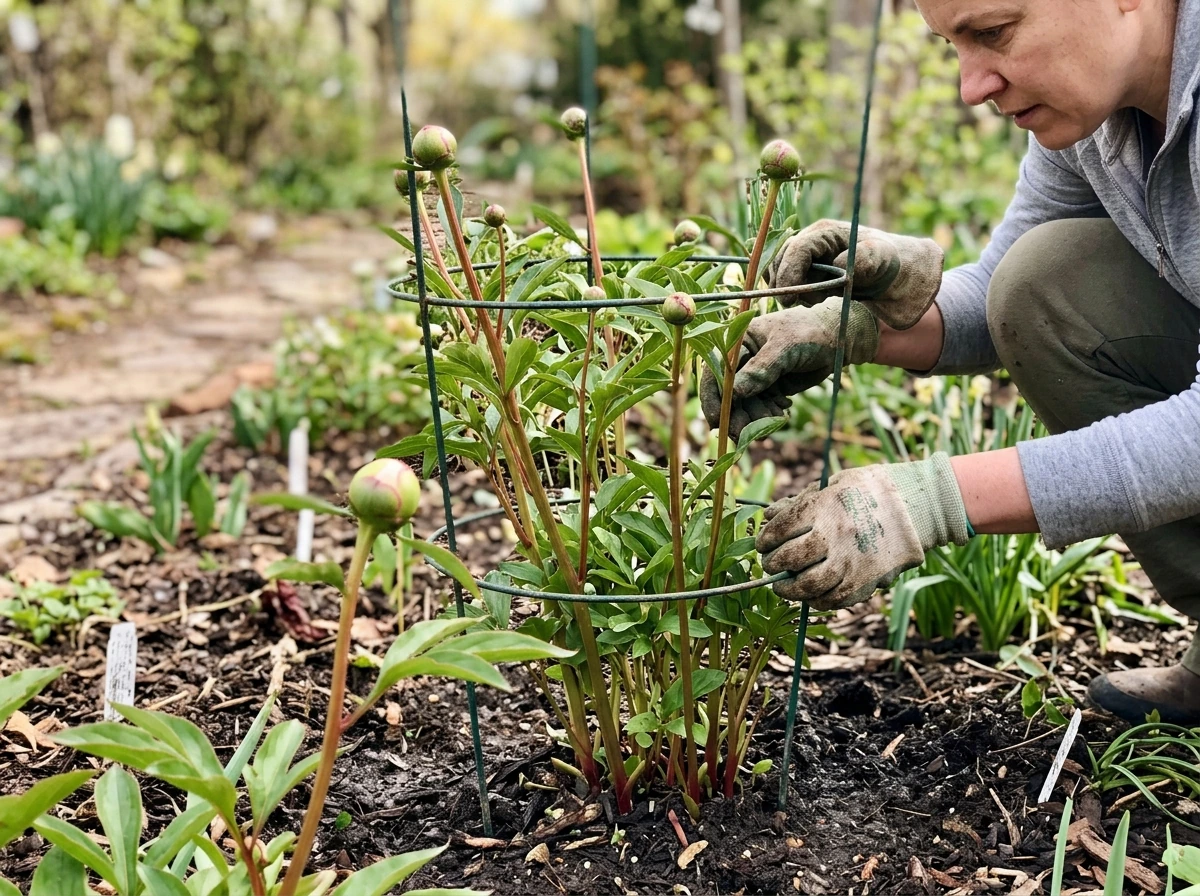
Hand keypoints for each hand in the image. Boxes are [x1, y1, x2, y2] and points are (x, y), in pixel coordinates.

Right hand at [700, 297, 878, 438]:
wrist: (837, 339)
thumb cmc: (810, 332)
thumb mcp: (785, 346)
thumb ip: (760, 369)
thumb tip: (734, 393)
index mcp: (737, 343)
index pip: (716, 372)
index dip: (713, 398)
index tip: (718, 421)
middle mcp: (741, 361)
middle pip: (728, 395)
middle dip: (735, 416)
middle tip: (743, 436)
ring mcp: (754, 377)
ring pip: (744, 406)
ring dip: (755, 419)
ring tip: (775, 418)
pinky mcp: (768, 389)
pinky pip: (760, 410)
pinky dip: (768, 418)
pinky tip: (782, 412)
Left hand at [756, 453, 970, 608]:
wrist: (916, 508)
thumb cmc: (870, 492)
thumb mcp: (834, 485)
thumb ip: (800, 502)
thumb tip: (768, 516)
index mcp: (825, 506)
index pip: (781, 528)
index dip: (766, 539)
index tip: (763, 544)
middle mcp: (836, 535)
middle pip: (790, 558)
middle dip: (772, 564)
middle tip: (769, 565)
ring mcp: (851, 561)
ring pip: (808, 585)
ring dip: (789, 589)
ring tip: (782, 586)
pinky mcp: (865, 581)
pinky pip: (832, 599)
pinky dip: (816, 600)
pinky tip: (809, 594)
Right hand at [768, 219, 943, 329]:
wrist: (896, 278)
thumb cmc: (891, 264)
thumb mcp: (883, 259)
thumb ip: (865, 258)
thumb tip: (838, 264)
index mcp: (826, 232)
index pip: (796, 249)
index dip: (788, 272)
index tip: (791, 298)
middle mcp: (810, 242)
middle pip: (780, 260)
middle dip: (787, 284)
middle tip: (801, 304)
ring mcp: (806, 259)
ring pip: (779, 274)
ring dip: (791, 291)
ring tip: (816, 302)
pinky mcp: (805, 275)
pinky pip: (787, 286)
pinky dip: (795, 297)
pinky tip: (815, 303)